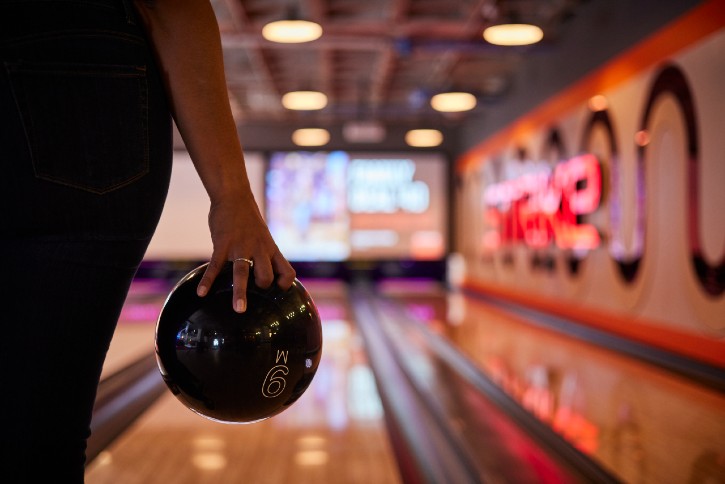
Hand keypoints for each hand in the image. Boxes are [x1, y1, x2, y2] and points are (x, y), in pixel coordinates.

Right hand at [195, 195, 295, 312]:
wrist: (234, 197)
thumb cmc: (248, 219)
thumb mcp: (263, 236)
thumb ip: (263, 253)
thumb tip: (260, 271)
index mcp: (271, 249)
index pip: (287, 272)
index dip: (285, 284)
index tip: (278, 291)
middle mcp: (259, 249)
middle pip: (266, 276)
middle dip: (261, 288)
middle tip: (252, 295)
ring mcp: (241, 247)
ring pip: (242, 274)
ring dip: (240, 293)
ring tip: (239, 310)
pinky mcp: (223, 244)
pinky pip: (216, 266)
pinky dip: (208, 280)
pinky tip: (201, 293)